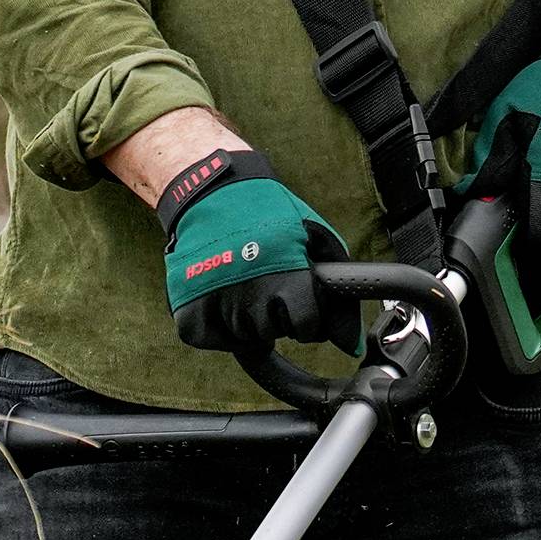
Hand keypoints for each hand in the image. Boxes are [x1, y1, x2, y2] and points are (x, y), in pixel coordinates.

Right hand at [153, 150, 356, 355]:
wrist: (210, 194)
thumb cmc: (268, 215)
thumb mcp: (314, 238)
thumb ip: (338, 292)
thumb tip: (350, 346)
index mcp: (287, 276)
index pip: (306, 328)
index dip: (306, 319)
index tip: (298, 304)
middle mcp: (252, 294)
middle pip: (271, 333)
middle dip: (273, 316)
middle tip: (264, 286)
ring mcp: (218, 304)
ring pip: (243, 338)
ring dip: (246, 320)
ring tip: (242, 285)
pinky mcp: (190, 312)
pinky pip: (214, 340)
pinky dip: (218, 327)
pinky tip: (220, 299)